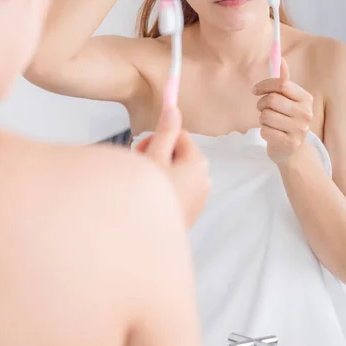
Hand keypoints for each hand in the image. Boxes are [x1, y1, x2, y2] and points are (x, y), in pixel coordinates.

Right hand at [135, 106, 210, 226]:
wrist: (145, 238)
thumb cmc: (150, 194)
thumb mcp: (155, 157)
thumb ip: (165, 131)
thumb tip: (174, 108)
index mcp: (199, 162)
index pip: (180, 135)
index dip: (159, 139)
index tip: (143, 149)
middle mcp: (205, 178)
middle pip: (179, 153)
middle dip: (158, 156)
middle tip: (140, 167)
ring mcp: (200, 197)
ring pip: (178, 172)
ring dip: (160, 172)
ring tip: (143, 185)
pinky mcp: (192, 211)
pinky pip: (179, 189)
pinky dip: (165, 189)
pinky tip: (150, 198)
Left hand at [252, 58, 313, 164]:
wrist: (292, 150)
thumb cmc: (286, 119)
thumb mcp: (287, 99)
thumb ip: (283, 80)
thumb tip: (280, 58)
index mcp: (306, 99)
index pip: (282, 84)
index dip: (265, 85)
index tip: (256, 90)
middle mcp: (306, 114)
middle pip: (272, 100)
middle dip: (261, 104)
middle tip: (263, 109)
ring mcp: (299, 130)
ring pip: (266, 116)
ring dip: (262, 119)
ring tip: (270, 122)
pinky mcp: (290, 143)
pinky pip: (265, 131)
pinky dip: (264, 131)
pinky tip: (272, 134)